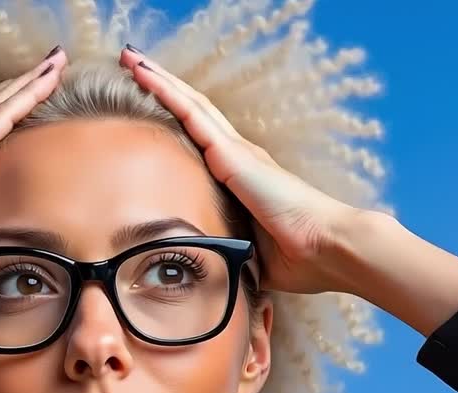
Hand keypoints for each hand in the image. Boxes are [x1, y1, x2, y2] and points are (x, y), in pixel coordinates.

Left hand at [119, 47, 370, 295]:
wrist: (326, 248)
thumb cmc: (298, 258)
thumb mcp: (250, 253)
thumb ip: (229, 249)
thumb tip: (213, 270)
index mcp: (243, 177)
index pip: (202, 140)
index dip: (178, 118)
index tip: (152, 105)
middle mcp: (239, 156)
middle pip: (193, 112)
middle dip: (163, 88)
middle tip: (133, 64)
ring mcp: (236, 150)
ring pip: (189, 103)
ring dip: (158, 79)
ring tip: (130, 57)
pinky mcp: (232, 154)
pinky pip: (190, 113)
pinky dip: (165, 90)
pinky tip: (143, 73)